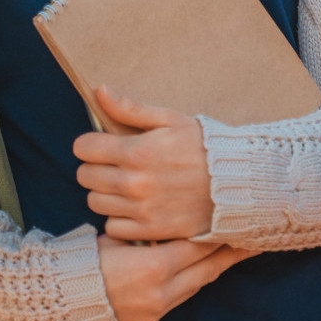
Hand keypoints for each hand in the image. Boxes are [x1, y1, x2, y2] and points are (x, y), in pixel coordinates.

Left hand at [73, 87, 212, 241]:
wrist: (237, 184)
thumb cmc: (204, 147)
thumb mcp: (170, 120)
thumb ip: (131, 109)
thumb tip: (100, 90)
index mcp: (135, 151)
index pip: (83, 148)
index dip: (89, 144)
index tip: (100, 146)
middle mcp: (133, 183)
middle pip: (85, 177)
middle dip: (94, 168)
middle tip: (113, 165)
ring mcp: (141, 209)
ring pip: (95, 202)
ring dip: (105, 193)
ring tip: (124, 186)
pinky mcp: (151, 230)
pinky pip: (113, 227)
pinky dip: (119, 218)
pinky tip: (133, 207)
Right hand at [96, 236, 250, 320]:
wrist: (58, 302)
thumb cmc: (82, 262)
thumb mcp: (115, 239)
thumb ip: (146, 236)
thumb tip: (168, 224)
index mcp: (153, 267)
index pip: (197, 248)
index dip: (219, 236)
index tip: (238, 224)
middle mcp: (161, 293)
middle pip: (205, 271)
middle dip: (228, 256)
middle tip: (252, 243)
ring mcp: (155, 313)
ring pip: (193, 288)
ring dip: (209, 272)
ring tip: (228, 257)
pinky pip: (175, 302)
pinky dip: (186, 286)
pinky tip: (195, 275)